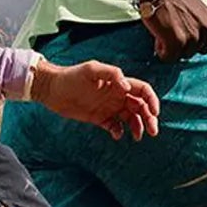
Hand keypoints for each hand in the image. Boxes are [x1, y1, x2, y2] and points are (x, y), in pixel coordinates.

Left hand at [32, 58, 159, 140]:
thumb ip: (111, 74)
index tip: (154, 113)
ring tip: (138, 137)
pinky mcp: (99, 118)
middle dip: (149, 118)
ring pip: (131, 118)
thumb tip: (127, 87)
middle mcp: (116, 95)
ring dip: (138, 127)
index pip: (142, 90)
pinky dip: (119, 132)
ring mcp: (109, 107)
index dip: (152, 100)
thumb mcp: (91, 70)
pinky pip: (115, 127)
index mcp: (118, 83)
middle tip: (153, 132)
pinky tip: (117, 135)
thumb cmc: (71, 76)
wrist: (52, 89)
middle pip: (140, 106)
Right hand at [141, 0, 206, 63]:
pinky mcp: (178, 43)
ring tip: (164, 34)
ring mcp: (192, 37)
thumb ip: (200, 18)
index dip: (190, 43)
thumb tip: (196, 24)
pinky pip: (169, 58)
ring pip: (180, 56)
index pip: (204, 46)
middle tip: (170, 33)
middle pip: (192, 52)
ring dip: (170, 48)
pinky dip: (161, 51)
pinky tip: (159, 38)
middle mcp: (206, 30)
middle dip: (180, 46)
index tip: (181, 35)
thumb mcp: (196, 5)